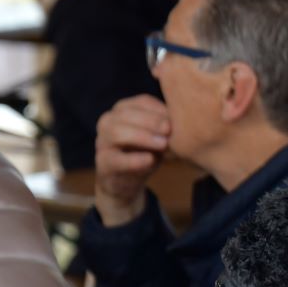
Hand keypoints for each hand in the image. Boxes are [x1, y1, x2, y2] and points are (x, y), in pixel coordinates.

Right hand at [94, 94, 170, 226]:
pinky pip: (115, 159)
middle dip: (151, 121)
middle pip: (127, 114)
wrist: (126, 184)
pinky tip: (150, 160)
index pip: (142, 102)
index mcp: (123, 110)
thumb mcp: (158, 139)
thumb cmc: (145, 154)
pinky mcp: (103, 163)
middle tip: (170, 130)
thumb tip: (185, 120)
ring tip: (162, 144)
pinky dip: (134, 159)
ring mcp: (103, 142)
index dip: (160, 110)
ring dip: (142, 137)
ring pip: (116, 132)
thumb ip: (166, 129)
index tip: (177, 119)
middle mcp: (108, 122)